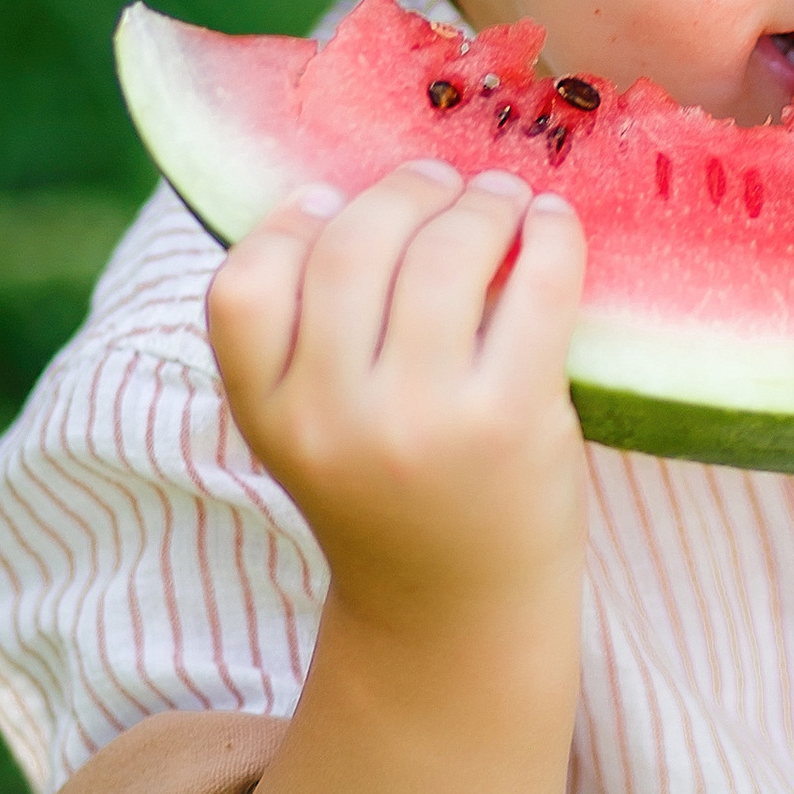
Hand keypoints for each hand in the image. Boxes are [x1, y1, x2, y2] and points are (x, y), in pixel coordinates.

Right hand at [207, 163, 587, 639]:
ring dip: (479, 202)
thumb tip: (350, 184)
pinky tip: (551, 225)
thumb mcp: (309, 430)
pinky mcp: (510, 419)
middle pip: (351, 246)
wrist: (458, 611)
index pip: (242, 285)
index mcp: (268, 415)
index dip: (288, 223)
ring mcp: (421, 419)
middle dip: (402, 192)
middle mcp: (333, 417)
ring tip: (501, 197)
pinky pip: (536, 285)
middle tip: (439, 181)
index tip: (333, 198)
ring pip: (443, 253)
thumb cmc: (387, 493)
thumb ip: (307, 336)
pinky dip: (551, 235)